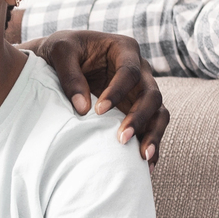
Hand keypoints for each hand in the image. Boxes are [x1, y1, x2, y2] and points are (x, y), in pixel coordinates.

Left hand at [25, 30, 168, 164]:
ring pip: (159, 113)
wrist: (58, 61)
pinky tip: (145, 168)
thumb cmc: (60, 51)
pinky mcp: (137, 109)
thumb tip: (83, 110)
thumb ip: (70, 75)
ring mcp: (140, 91)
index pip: (130, 71)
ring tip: (142, 159)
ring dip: (153, 135)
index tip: (98, 111)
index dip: (118, 91)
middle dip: (140, 118)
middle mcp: (140, 70)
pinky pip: (152, 128)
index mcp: (124, 49)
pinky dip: (150, 145)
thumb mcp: (59, 52)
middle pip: (152, 95)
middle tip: (121, 139)